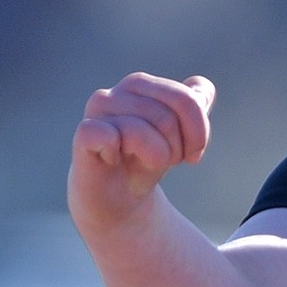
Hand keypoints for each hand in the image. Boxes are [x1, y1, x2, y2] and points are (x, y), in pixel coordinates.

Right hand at [69, 72, 214, 237]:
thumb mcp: (180, 136)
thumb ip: (193, 108)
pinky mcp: (85, 133)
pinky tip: (115, 160)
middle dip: (177, 150)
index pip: (188, 99)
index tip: (190, 154)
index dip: (198, 133)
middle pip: (168, 118)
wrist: (118, 200)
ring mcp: (98, 111)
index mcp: (141, 85)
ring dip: (155, 158)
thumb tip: (202, 86)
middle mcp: (118, 92)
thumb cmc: (146, 163)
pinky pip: (111, 135)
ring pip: (144, 130)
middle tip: (163, 162)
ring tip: (143, 165)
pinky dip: (121, 152)